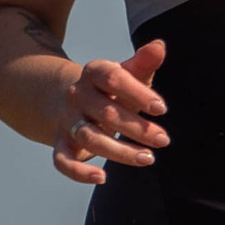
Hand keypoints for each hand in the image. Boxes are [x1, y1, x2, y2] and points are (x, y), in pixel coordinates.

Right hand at [53, 38, 169, 186]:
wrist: (71, 99)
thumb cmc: (110, 89)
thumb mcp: (126, 74)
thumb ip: (143, 62)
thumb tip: (159, 46)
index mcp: (93, 72)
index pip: (112, 78)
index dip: (137, 93)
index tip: (162, 108)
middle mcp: (76, 95)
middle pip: (105, 112)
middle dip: (136, 128)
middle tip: (164, 139)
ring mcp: (66, 120)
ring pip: (89, 137)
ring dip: (119, 151)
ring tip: (148, 158)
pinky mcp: (60, 143)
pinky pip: (62, 160)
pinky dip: (78, 172)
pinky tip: (102, 178)